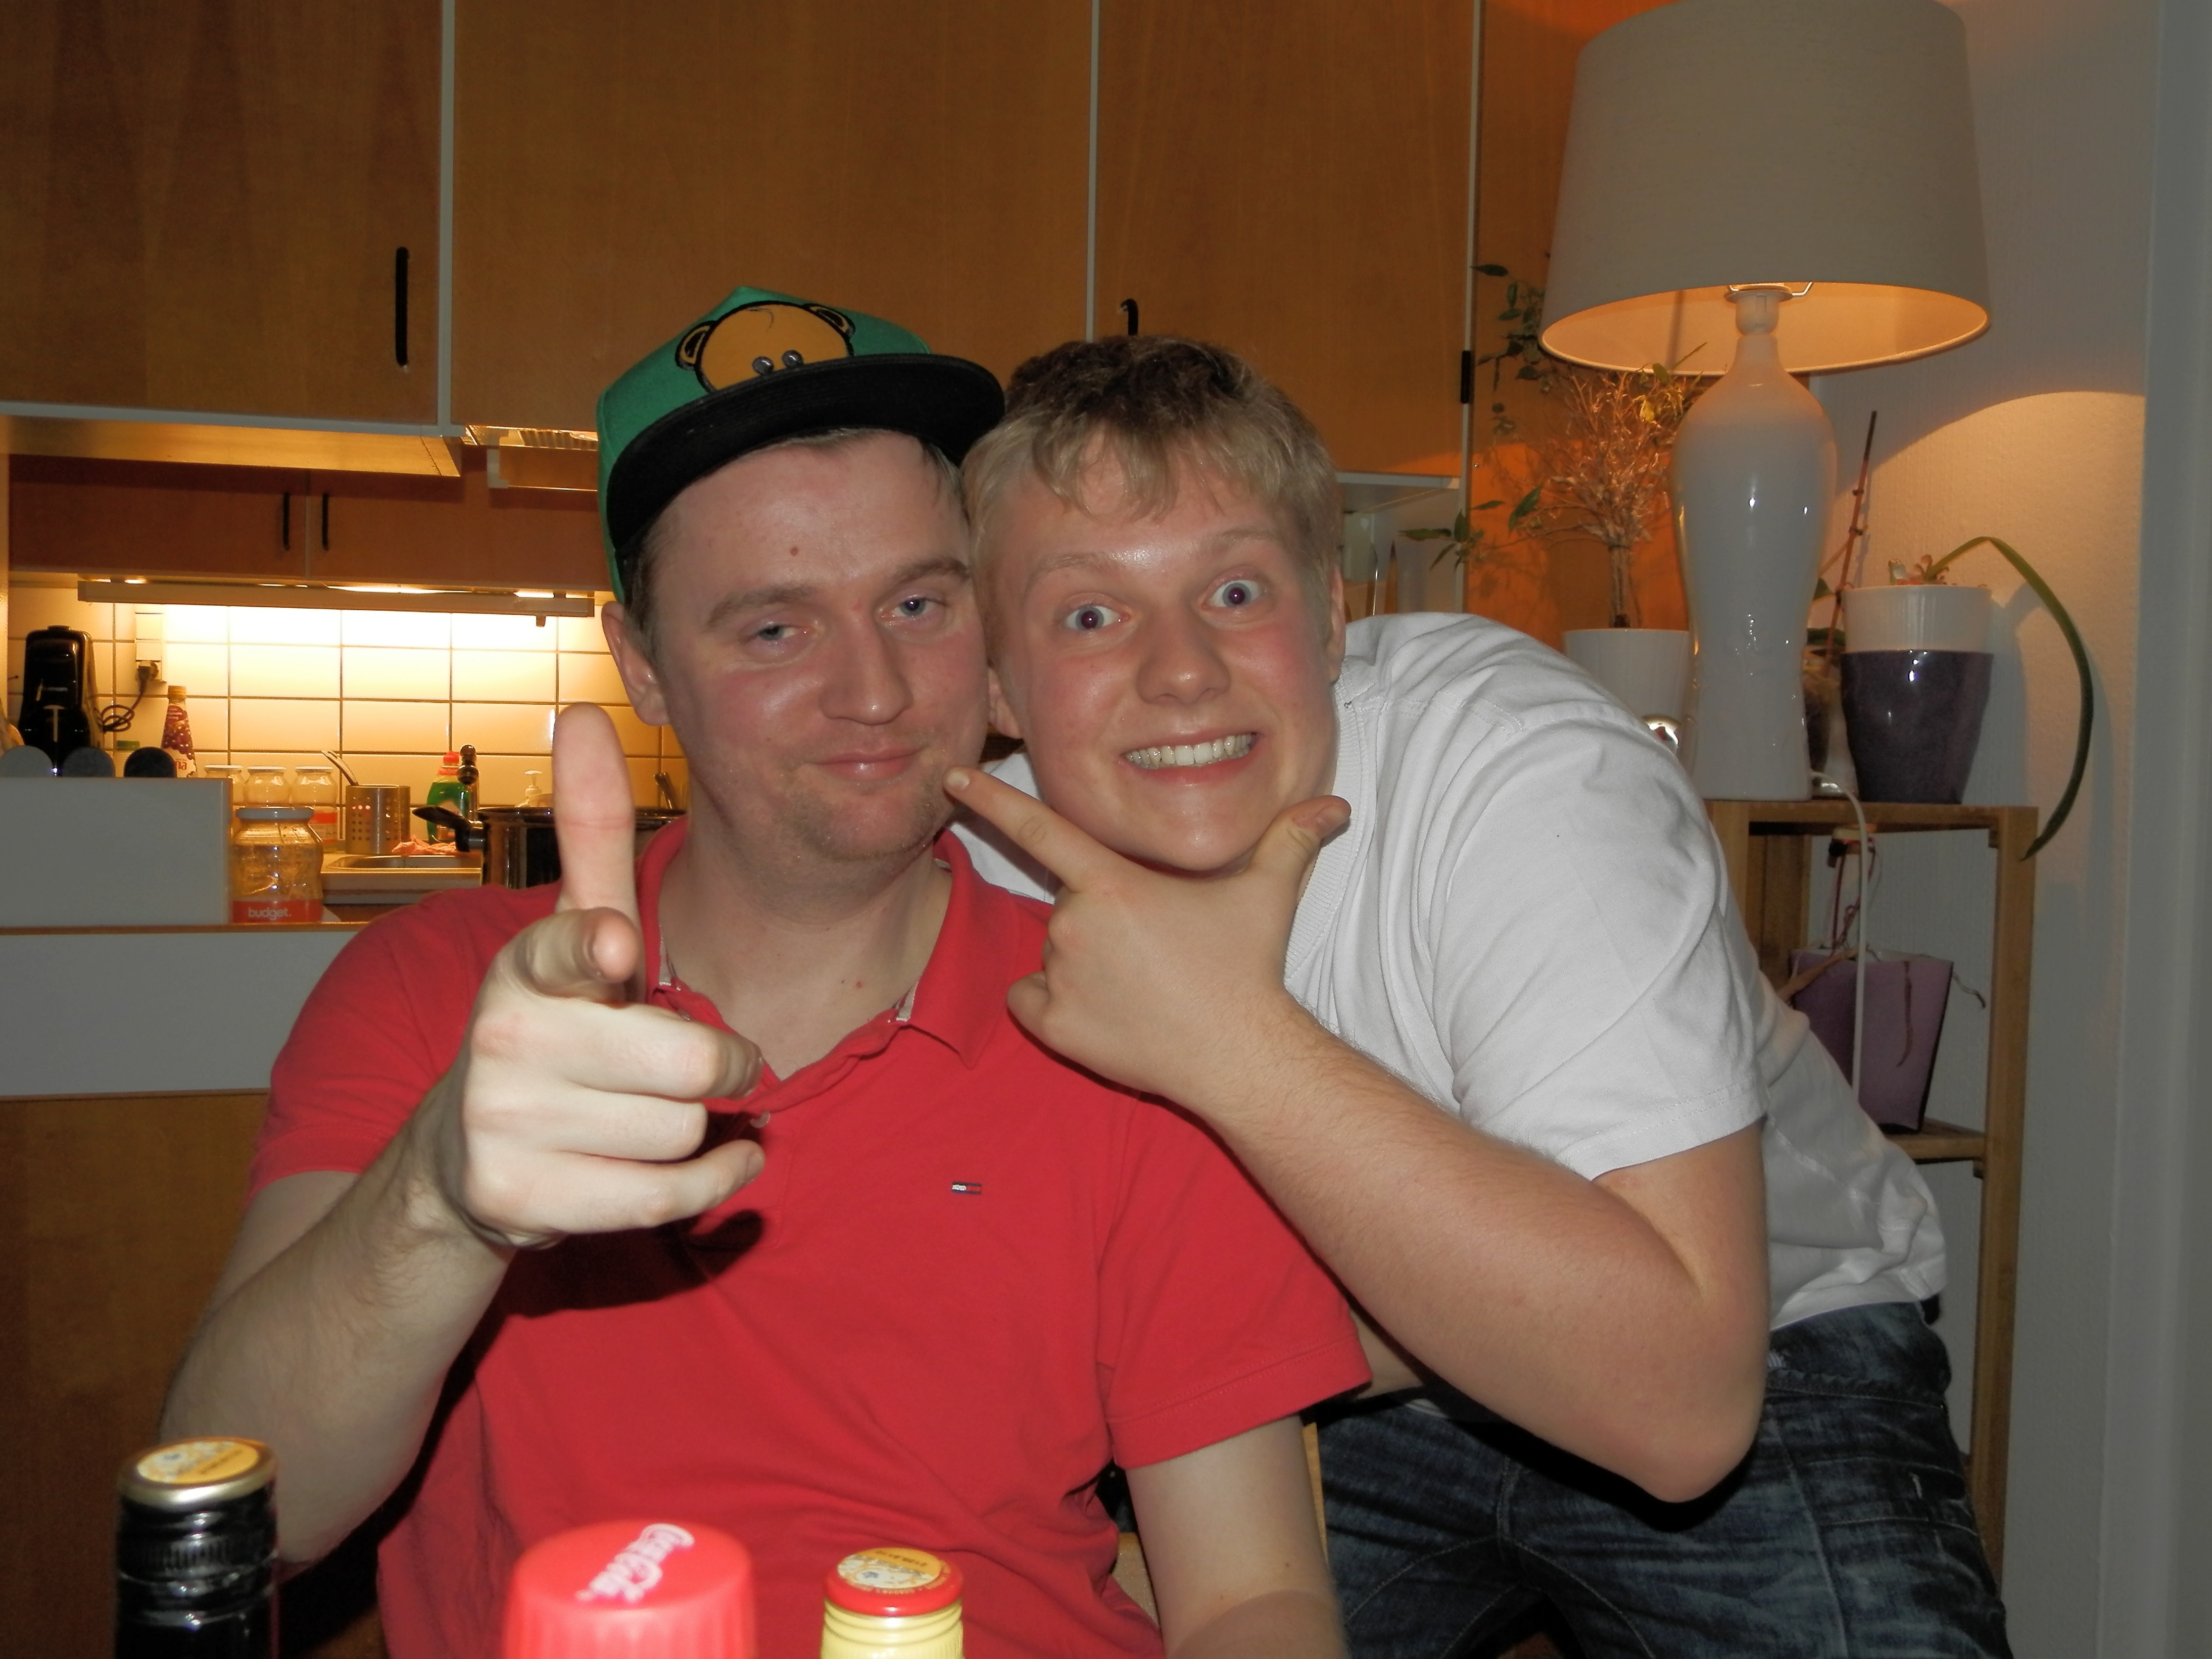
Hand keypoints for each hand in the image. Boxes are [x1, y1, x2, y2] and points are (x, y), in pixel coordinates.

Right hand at [416, 704, 762, 1248]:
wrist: (471, 1150)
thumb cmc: (559, 1023)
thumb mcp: (576, 927)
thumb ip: (591, 829)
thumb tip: (580, 711)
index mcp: (525, 965)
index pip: (569, 946)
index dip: (595, 950)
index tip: (615, 947)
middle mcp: (501, 1039)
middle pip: (687, 1063)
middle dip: (714, 1066)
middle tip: (689, 1061)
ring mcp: (501, 1123)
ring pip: (682, 1129)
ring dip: (696, 1126)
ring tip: (647, 1113)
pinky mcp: (516, 1201)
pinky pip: (667, 1195)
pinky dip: (714, 1183)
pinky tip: (713, 1160)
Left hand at [944, 767, 1347, 1112]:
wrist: (1240, 1056)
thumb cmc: (1248, 968)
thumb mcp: (1270, 892)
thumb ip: (1293, 838)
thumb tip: (1338, 804)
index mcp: (1114, 882)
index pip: (1039, 827)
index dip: (992, 798)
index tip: (953, 777)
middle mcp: (1074, 924)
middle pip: (1069, 904)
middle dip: (1103, 918)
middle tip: (1156, 947)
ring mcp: (1060, 977)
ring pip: (1054, 952)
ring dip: (1084, 961)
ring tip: (1143, 984)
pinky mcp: (1053, 1026)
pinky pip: (1030, 999)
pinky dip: (1054, 1003)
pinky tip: (1105, 1012)